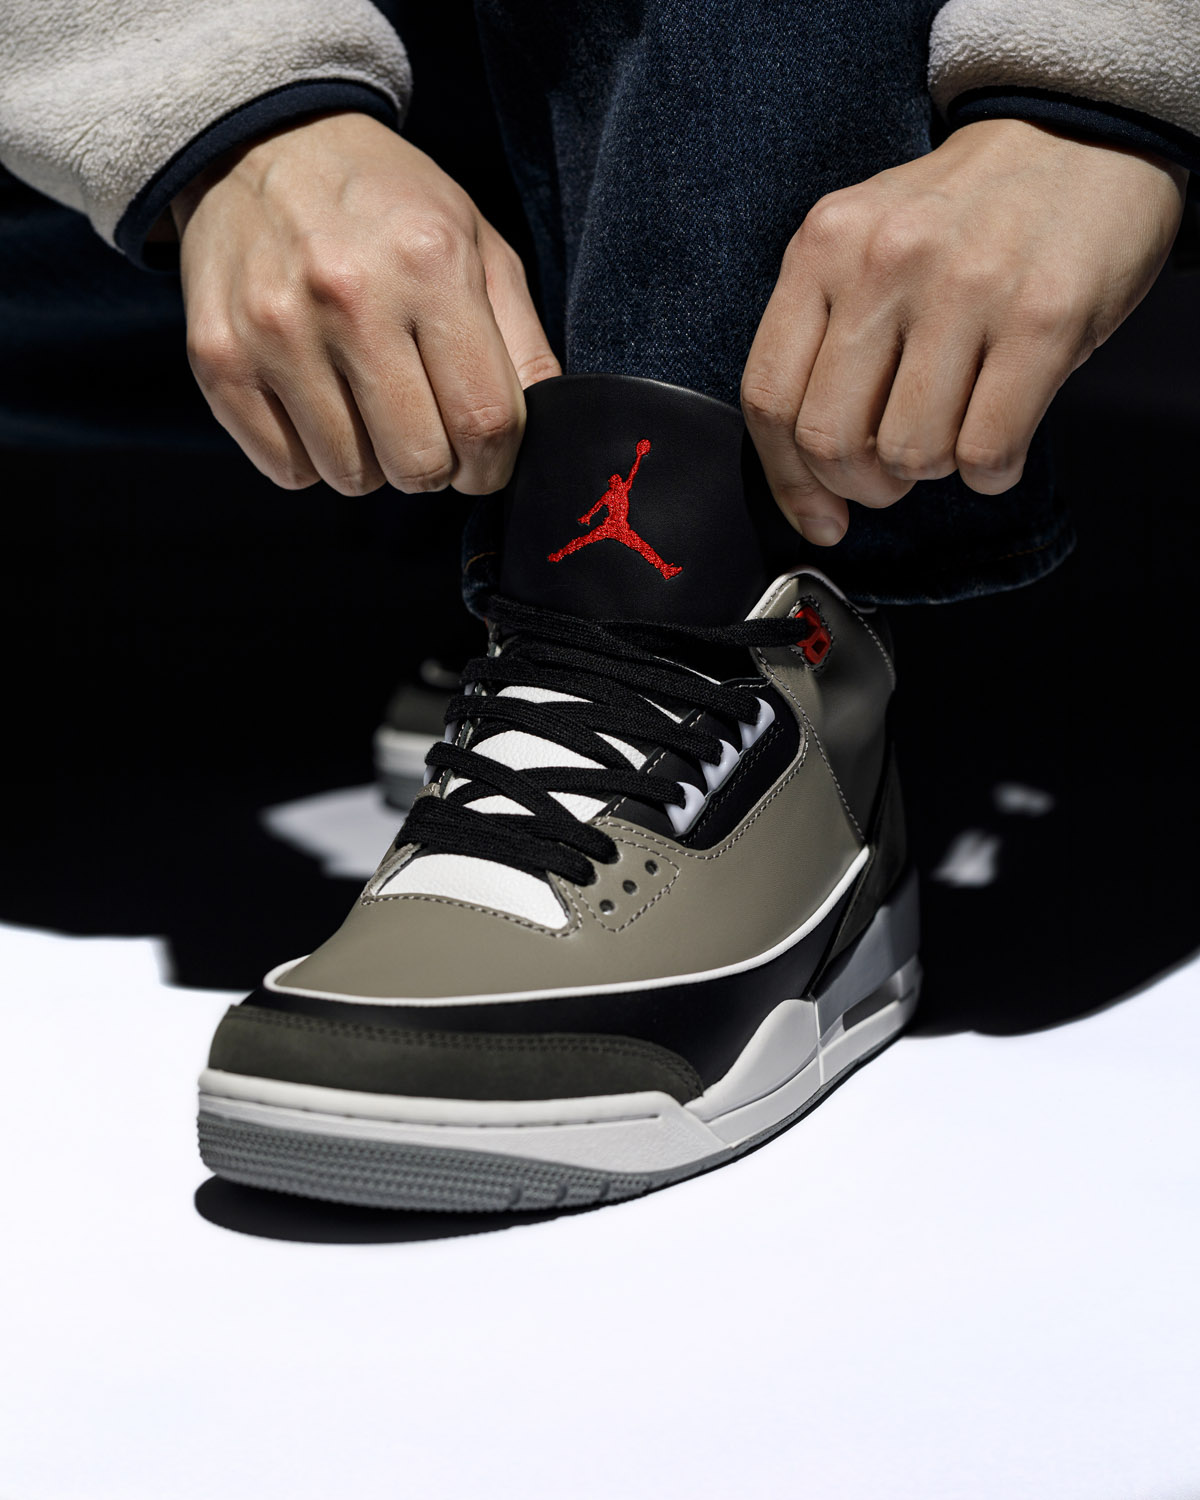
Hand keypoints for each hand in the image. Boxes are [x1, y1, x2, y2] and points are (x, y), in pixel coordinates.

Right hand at [172, 111, 559, 495]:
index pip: (485, 422)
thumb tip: (543, 435)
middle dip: (436, 467)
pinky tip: (319, 405)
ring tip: (367, 405)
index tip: (484, 461)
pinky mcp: (219, 360)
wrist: (261, 145)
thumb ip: (521, 343)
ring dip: (372, 463)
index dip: (494, 465)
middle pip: (419, 463)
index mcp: (430, 266)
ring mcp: (275, 331)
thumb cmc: (388, 207)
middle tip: (426, 431)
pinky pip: (287, 470)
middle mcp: (349, 298)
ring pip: (352, 476)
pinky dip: (312, 458)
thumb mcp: (477, 246)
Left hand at [742, 120, 1186, 543]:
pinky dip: (990, 472)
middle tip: (892, 474)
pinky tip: (1000, 440)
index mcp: (824, 246)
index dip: (789, 480)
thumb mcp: (866, 245)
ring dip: (933, 470)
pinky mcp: (1043, 314)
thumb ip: (825, 338)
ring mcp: (965, 285)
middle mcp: (884, 260)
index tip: (818, 515)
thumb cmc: (966, 218)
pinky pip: (986, 448)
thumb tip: (806, 481)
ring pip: (910, 452)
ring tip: (955, 430)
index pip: (769, 397)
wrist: (1081, 135)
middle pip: (831, 440)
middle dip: (862, 485)